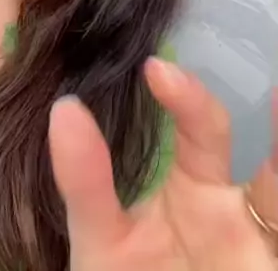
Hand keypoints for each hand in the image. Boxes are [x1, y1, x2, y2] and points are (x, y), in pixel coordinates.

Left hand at [49, 60, 276, 269]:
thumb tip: (63, 109)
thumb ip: (85, 183)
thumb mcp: (100, 244)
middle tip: (265, 92)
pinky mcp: (268, 264)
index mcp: (192, 189)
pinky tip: (274, 220)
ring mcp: (256, 244)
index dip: (186, 97)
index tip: (157, 69)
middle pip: (266, 165)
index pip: (200, 126)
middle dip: (273, 130)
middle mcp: (236, 211)